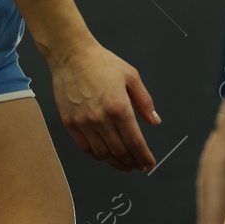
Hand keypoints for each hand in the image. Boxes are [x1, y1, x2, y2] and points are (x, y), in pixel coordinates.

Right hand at [49, 40, 159, 170]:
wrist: (71, 56)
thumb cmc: (103, 63)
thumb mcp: (131, 76)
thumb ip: (144, 102)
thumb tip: (155, 121)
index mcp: (119, 107)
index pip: (134, 141)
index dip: (144, 155)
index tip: (150, 163)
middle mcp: (100, 119)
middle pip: (119, 150)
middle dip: (132, 162)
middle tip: (139, 166)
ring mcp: (83, 123)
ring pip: (102, 153)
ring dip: (116, 163)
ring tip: (125, 166)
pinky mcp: (69, 123)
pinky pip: (85, 147)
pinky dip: (97, 156)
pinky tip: (105, 157)